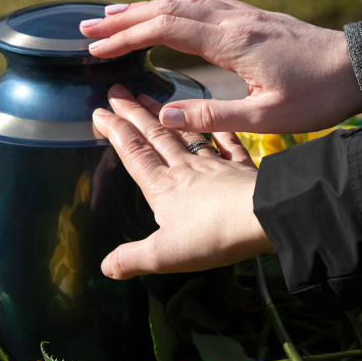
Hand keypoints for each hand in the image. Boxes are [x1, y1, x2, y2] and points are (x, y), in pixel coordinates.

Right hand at [79, 0, 361, 134]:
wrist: (359, 68)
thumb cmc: (318, 96)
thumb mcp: (266, 117)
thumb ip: (214, 116)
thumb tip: (164, 116)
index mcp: (232, 42)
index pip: (166, 29)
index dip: (127, 37)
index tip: (96, 47)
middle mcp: (234, 20)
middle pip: (168, 9)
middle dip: (125, 18)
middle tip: (88, 27)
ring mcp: (245, 15)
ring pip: (185, 3)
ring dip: (147, 8)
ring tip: (115, 16)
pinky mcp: (255, 19)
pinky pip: (204, 6)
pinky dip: (175, 9)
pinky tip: (169, 15)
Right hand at [92, 84, 273, 278]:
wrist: (262, 217)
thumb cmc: (213, 235)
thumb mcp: (164, 255)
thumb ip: (132, 259)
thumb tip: (106, 268)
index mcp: (162, 187)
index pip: (132, 153)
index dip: (114, 131)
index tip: (99, 112)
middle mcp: (185, 169)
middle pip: (154, 135)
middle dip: (133, 113)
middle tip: (117, 92)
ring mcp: (215, 165)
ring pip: (184, 134)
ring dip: (165, 115)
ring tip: (149, 98)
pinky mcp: (242, 167)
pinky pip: (228, 142)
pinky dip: (218, 129)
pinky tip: (212, 121)